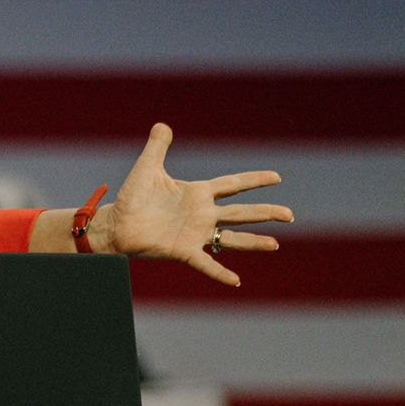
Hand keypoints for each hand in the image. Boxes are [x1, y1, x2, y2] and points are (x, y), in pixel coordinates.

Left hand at [95, 123, 293, 286]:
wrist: (115, 224)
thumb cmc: (132, 198)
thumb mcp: (146, 169)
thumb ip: (157, 148)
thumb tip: (162, 125)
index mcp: (197, 193)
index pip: (232, 184)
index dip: (253, 180)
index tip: (277, 177)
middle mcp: (202, 214)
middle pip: (241, 213)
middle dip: (265, 213)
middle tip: (289, 214)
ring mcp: (195, 234)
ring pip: (230, 239)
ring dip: (253, 242)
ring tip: (275, 245)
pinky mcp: (183, 250)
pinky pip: (205, 263)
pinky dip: (220, 272)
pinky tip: (236, 280)